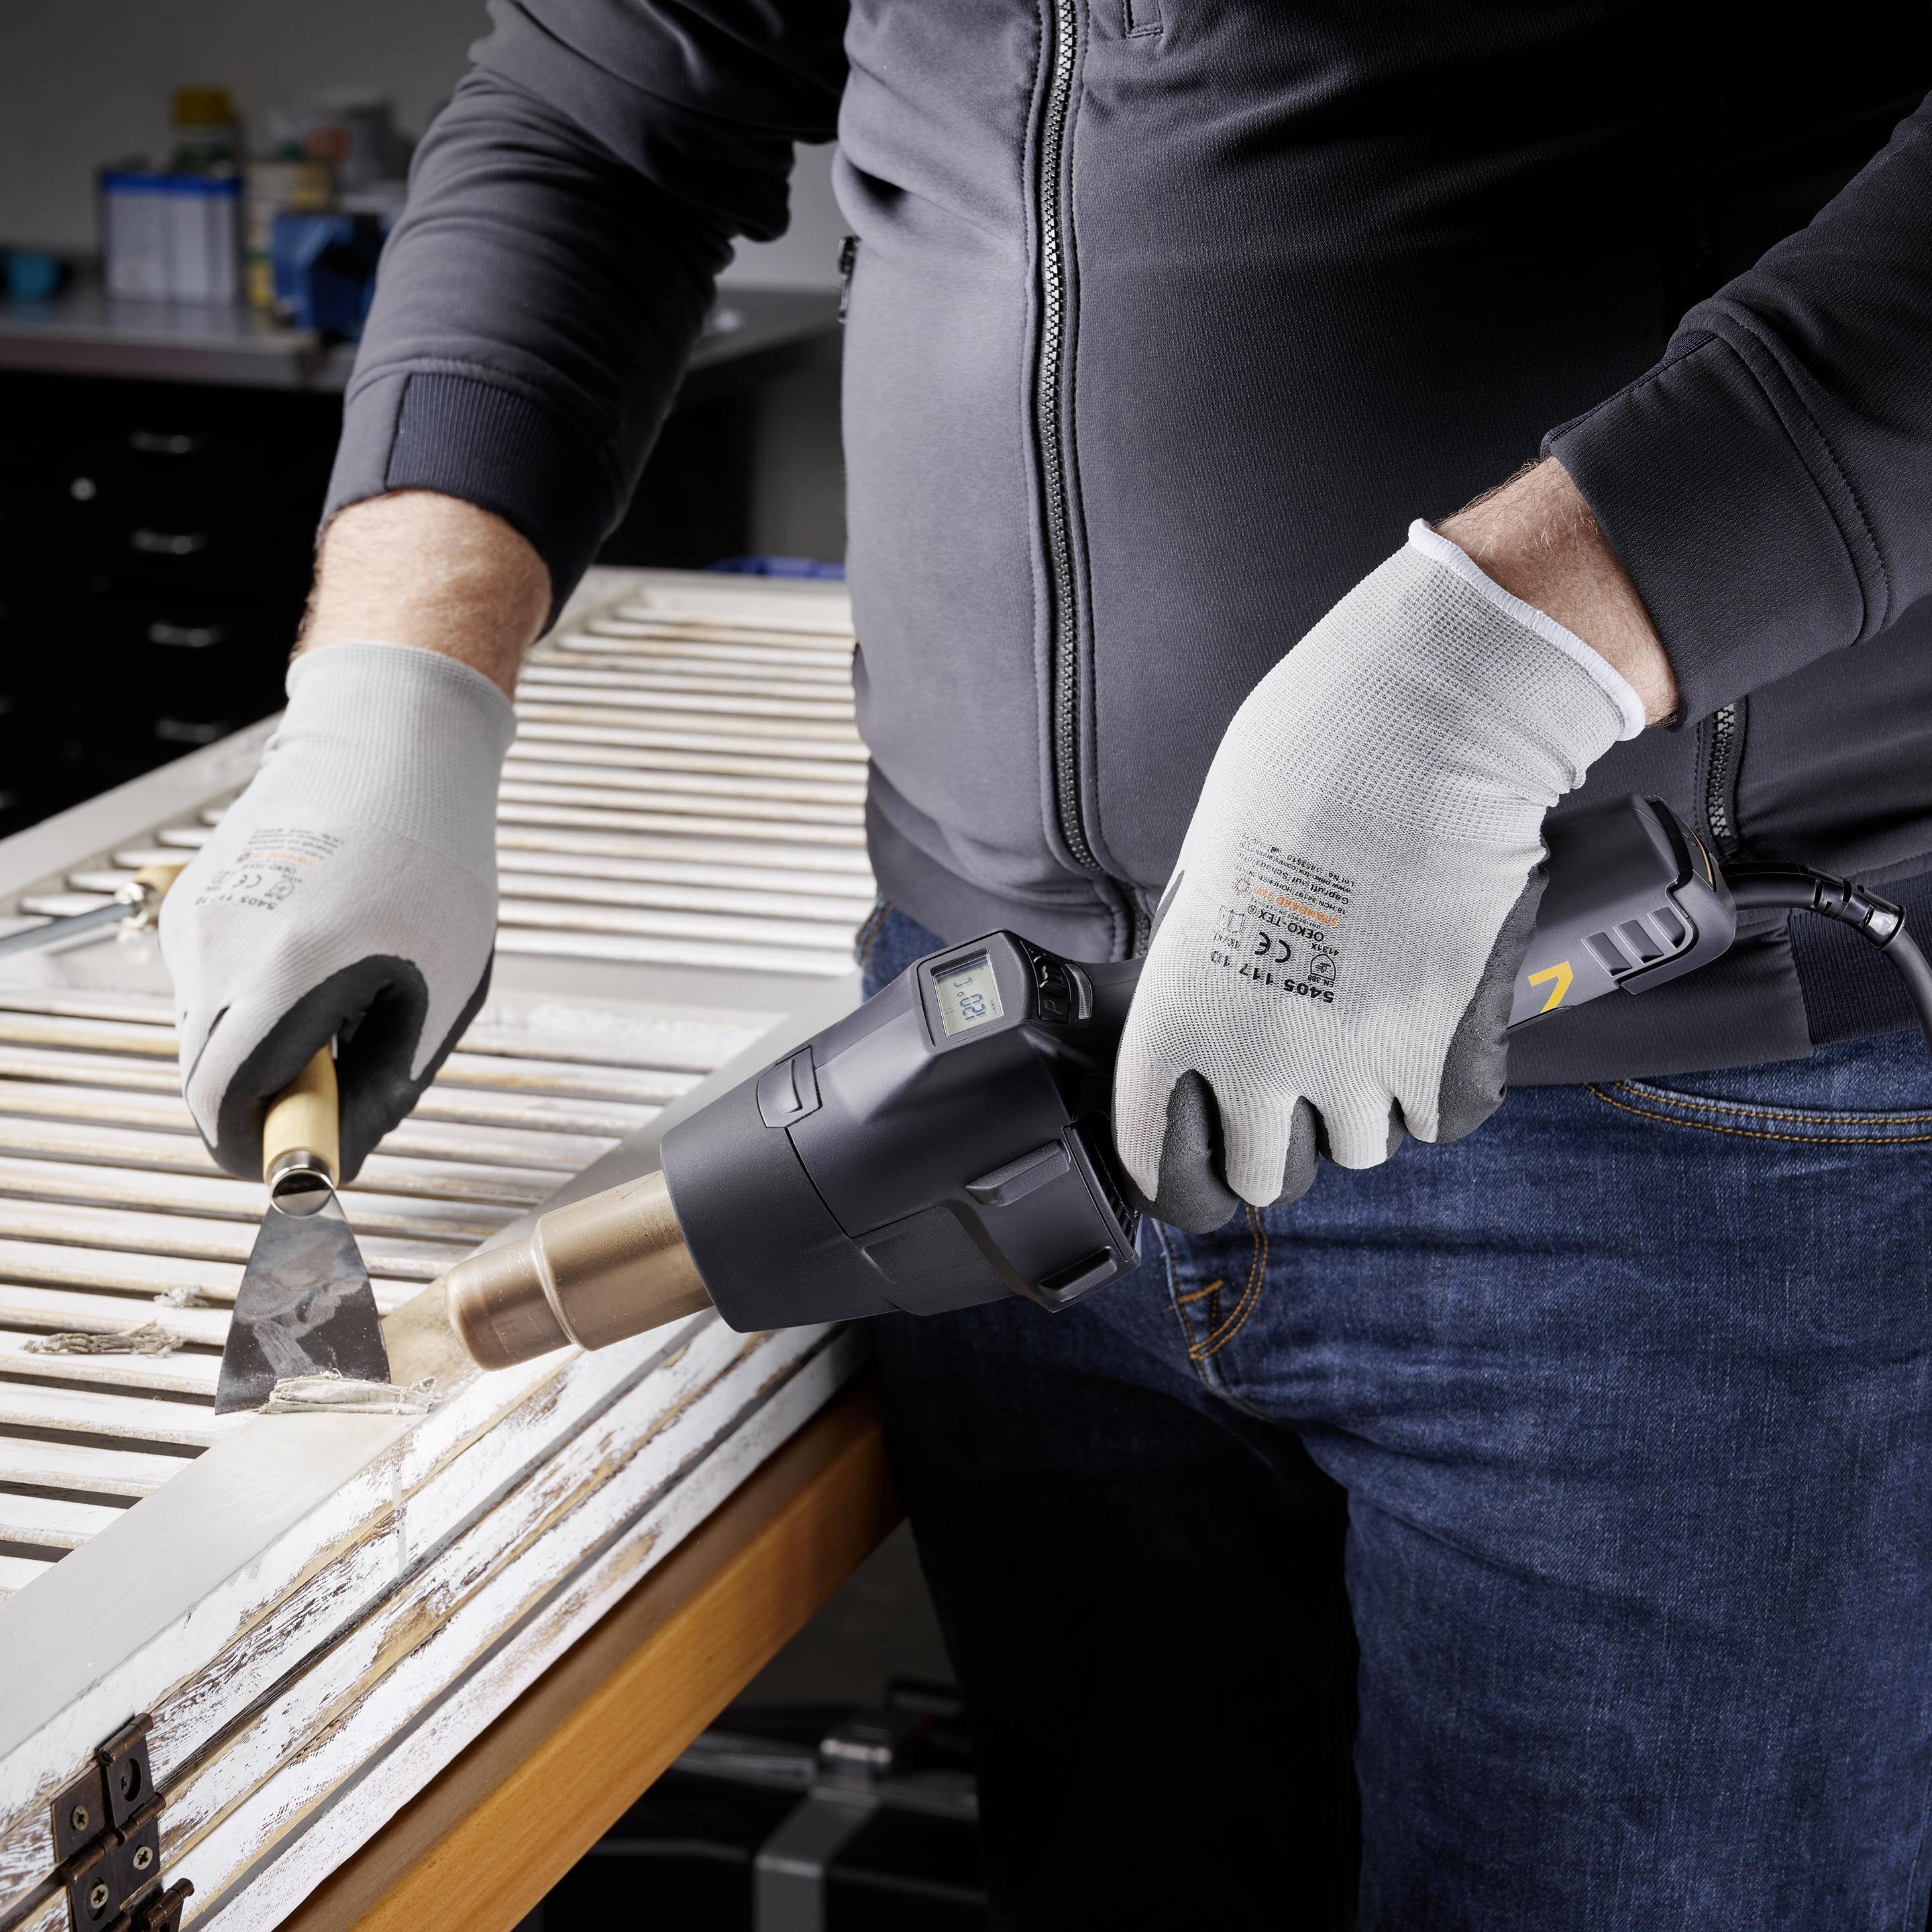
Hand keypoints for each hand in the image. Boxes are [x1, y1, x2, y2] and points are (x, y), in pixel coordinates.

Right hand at [160, 641, 515, 1181]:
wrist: (390, 749)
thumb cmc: (431, 859)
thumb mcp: (438, 989)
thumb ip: (385, 1087)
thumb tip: (344, 1157)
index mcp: (286, 975)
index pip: (225, 1109)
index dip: (260, 1153)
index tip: (299, 1166)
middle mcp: (218, 950)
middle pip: (204, 1083)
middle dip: (263, 1107)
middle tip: (336, 1093)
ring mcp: (195, 925)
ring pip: (203, 1037)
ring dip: (260, 1052)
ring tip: (342, 1004)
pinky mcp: (190, 907)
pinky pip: (207, 989)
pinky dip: (251, 1005)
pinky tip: (315, 961)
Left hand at [1113, 500, 1651, 1231]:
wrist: (1424, 728)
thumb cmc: (1306, 768)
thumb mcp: (1210, 875)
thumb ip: (1208, 968)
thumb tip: (1220, 1011)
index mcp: (1183, 1009)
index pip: (1160, 1157)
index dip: (1180, 1175)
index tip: (1196, 1172)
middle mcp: (1260, 1059)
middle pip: (1263, 1178)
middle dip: (1279, 1142)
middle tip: (1301, 1081)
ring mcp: (1358, 1067)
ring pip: (1360, 1150)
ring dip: (1366, 1103)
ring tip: (1375, 1011)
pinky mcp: (1449, 1057)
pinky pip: (1441, 1120)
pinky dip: (1441, 1082)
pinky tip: (1435, 1010)